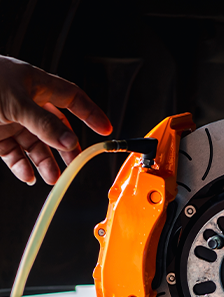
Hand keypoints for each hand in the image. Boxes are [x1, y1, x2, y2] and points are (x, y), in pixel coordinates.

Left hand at [0, 56, 111, 184]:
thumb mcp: (15, 103)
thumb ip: (44, 125)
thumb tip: (70, 142)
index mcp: (34, 84)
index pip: (72, 98)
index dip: (90, 113)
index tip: (104, 130)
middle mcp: (25, 103)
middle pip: (55, 128)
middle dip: (66, 147)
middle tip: (75, 163)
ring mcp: (11, 120)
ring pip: (36, 145)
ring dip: (45, 162)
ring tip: (52, 177)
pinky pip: (15, 155)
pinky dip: (23, 167)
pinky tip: (29, 176)